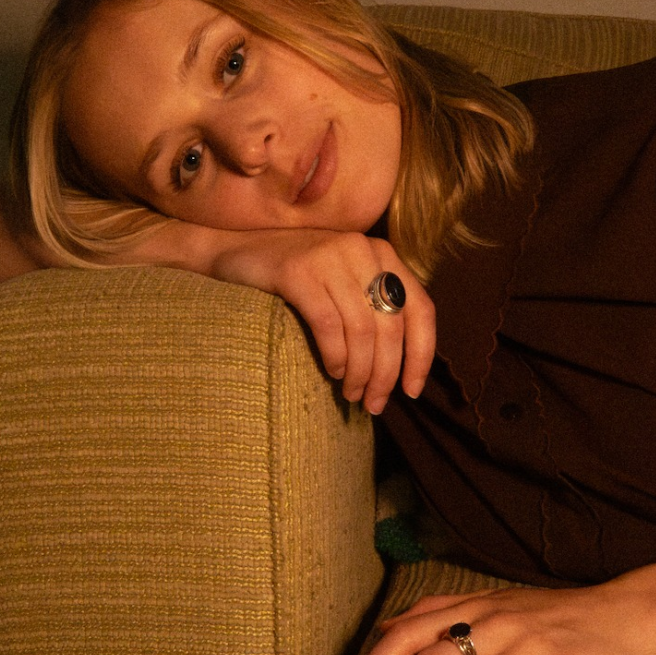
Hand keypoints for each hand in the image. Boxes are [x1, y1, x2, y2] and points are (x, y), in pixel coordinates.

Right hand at [212, 228, 435, 412]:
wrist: (234, 253)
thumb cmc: (295, 280)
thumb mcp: (344, 284)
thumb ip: (374, 308)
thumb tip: (401, 366)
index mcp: (383, 254)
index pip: (421, 309)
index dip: (421, 355)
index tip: (412, 392)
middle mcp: (362, 249)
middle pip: (391, 326)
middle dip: (386, 374)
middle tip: (373, 405)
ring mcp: (330, 256)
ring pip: (362, 330)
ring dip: (360, 372)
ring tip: (352, 394)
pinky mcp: (298, 271)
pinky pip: (329, 325)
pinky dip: (335, 356)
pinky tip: (333, 372)